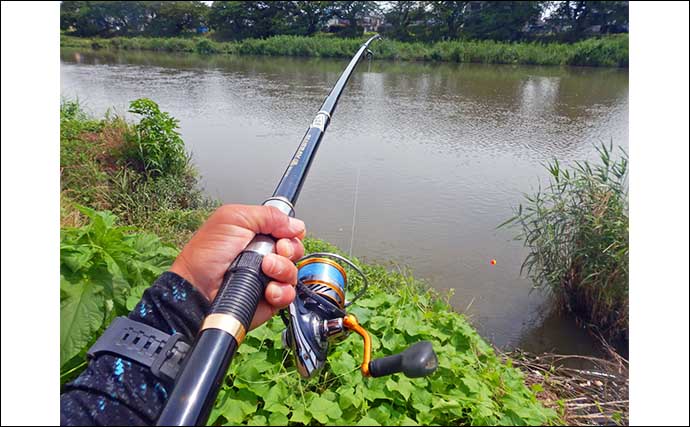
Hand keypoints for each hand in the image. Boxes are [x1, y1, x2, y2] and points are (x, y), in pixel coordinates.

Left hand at [170, 204, 305, 329]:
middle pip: (295, 250)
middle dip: (288, 249)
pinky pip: (288, 294)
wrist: (197, 288)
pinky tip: (267, 289)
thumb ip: (267, 215)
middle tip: (273, 252)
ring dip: (282, 269)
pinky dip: (281, 291)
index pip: (288, 231)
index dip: (289, 232)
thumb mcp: (233, 218)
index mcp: (257, 235)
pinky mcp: (269, 298)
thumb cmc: (205, 255)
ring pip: (293, 272)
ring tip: (265, 269)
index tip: (280, 235)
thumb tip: (295, 224)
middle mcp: (265, 255)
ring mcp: (268, 277)